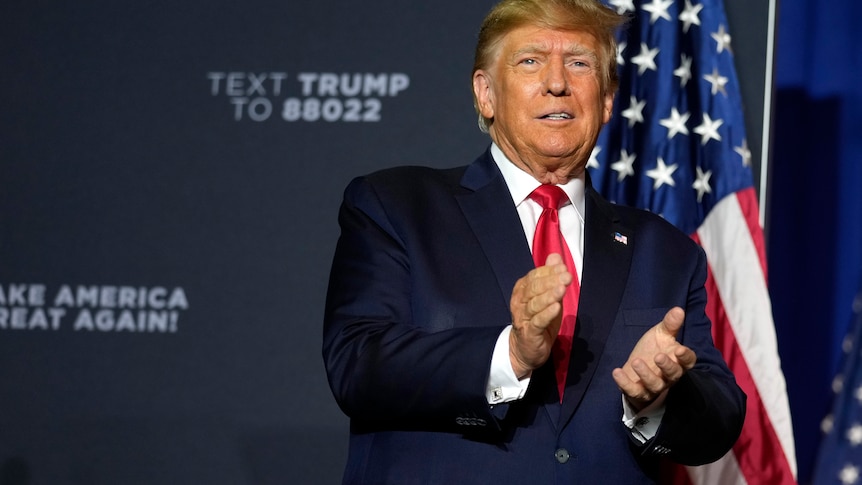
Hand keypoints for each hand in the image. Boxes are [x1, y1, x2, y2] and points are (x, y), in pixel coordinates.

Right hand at [508, 253, 572, 378]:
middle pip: (534, 288)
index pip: (534, 276)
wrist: (525, 349)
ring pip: (535, 304)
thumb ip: (550, 277)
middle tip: (567, 276)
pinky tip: (556, 307)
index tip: (563, 267)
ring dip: (549, 295)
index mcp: (522, 290)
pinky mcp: (529, 333)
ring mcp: (523, 318)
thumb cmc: (537, 319)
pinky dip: (546, 314)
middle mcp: (519, 302)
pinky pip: (538, 322)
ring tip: (562, 289)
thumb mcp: (546, 296)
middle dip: (551, 281)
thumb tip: (555, 257)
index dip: (548, 271)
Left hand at [612, 307, 696, 410]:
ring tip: (636, 361)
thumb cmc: (653, 349)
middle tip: (658, 356)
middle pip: (673, 375)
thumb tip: (678, 309)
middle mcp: (669, 376)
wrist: (636, 367)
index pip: (688, 361)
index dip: (685, 357)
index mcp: (678, 361)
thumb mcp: (661, 334)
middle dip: (667, 366)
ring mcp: (654, 386)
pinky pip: (634, 391)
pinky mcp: (639, 392)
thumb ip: (670, 324)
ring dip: (645, 374)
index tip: (680, 349)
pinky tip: (616, 372)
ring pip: (655, 385)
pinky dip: (625, 383)